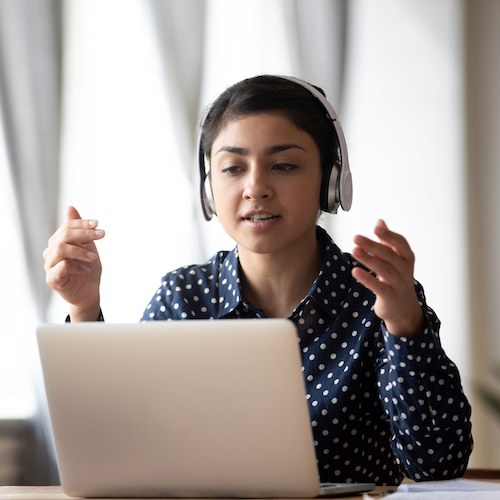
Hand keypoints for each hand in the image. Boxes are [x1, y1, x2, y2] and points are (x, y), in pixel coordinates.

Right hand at [43, 206, 104, 320]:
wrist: (89, 293)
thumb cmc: (88, 269)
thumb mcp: (87, 246)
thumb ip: (79, 229)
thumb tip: (70, 206)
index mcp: (58, 243)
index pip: (66, 227)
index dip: (82, 223)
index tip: (98, 224)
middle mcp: (51, 253)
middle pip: (63, 236)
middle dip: (84, 233)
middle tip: (102, 234)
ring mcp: (50, 266)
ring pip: (60, 249)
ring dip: (80, 251)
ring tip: (94, 257)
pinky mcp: (52, 280)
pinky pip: (61, 267)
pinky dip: (77, 266)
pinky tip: (87, 270)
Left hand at [351, 220, 424, 336]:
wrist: (403, 308)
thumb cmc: (397, 278)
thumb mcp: (395, 260)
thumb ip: (387, 241)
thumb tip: (380, 222)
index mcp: (407, 258)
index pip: (401, 243)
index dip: (389, 235)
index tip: (376, 227)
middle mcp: (405, 270)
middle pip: (389, 255)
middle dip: (372, 245)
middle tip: (356, 237)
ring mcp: (399, 284)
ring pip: (384, 270)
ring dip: (368, 259)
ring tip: (354, 250)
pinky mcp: (390, 297)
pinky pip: (379, 287)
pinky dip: (367, 279)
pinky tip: (355, 271)